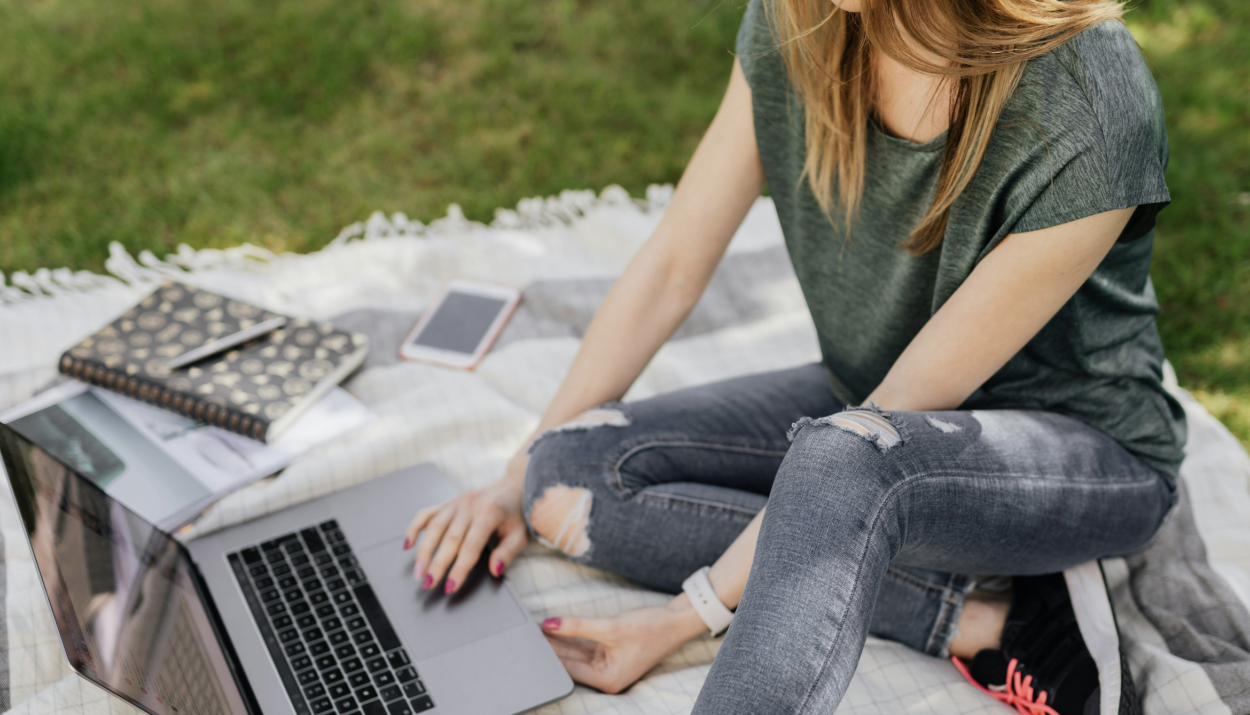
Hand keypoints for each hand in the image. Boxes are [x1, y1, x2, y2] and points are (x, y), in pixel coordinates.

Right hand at [404, 458, 527, 593]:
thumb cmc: (516, 514)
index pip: (471, 546)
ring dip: (424, 551)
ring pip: (434, 527)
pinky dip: (414, 528)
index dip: (459, 568)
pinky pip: (426, 514)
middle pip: (449, 539)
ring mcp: (456, 502)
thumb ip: (507, 552)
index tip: (450, 587)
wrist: (513, 486)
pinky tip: (407, 545)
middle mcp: (469, 505)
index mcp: (489, 512)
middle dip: (437, 564)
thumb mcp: (520, 534)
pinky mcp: (447, 502)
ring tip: (418, 573)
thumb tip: (494, 570)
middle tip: (428, 584)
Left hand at [539, 596, 707, 693]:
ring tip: (536, 628)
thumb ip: (577, 627)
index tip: (529, 641)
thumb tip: (548, 625)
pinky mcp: (610, 650)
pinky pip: (585, 644)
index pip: (568, 668)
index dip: (547, 654)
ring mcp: (608, 663)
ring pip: (576, 651)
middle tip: (527, 633)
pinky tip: (555, 627)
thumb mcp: (610, 627)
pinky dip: (572, 635)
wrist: (678, 619)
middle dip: (551, 647)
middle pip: (570, 661)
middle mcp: (606, 676)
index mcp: (607, 680)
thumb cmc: (651, 628)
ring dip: (560, 640)